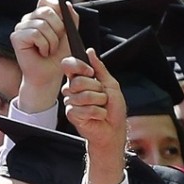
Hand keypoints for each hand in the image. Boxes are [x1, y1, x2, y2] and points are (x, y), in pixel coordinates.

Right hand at [10, 0, 75, 110]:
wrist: (49, 75)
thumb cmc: (58, 57)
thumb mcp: (70, 35)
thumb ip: (71, 19)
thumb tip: (67, 4)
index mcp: (41, 16)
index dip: (56, 5)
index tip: (63, 20)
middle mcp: (30, 19)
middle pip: (47, 11)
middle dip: (58, 29)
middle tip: (56, 42)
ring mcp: (21, 27)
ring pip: (41, 24)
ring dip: (51, 41)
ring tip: (49, 50)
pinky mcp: (16, 37)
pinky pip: (35, 34)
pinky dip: (43, 45)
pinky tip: (41, 52)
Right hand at [61, 49, 127, 183]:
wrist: (114, 130)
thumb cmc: (114, 110)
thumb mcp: (111, 85)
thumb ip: (100, 68)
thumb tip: (90, 52)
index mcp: (80, 80)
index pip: (69, 66)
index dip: (78, 66)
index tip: (90, 72)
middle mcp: (73, 90)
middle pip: (78, 81)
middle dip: (96, 89)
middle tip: (102, 97)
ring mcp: (71, 103)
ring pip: (83, 96)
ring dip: (99, 103)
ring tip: (101, 108)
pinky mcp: (72, 115)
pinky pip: (84, 109)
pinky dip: (97, 113)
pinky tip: (98, 116)